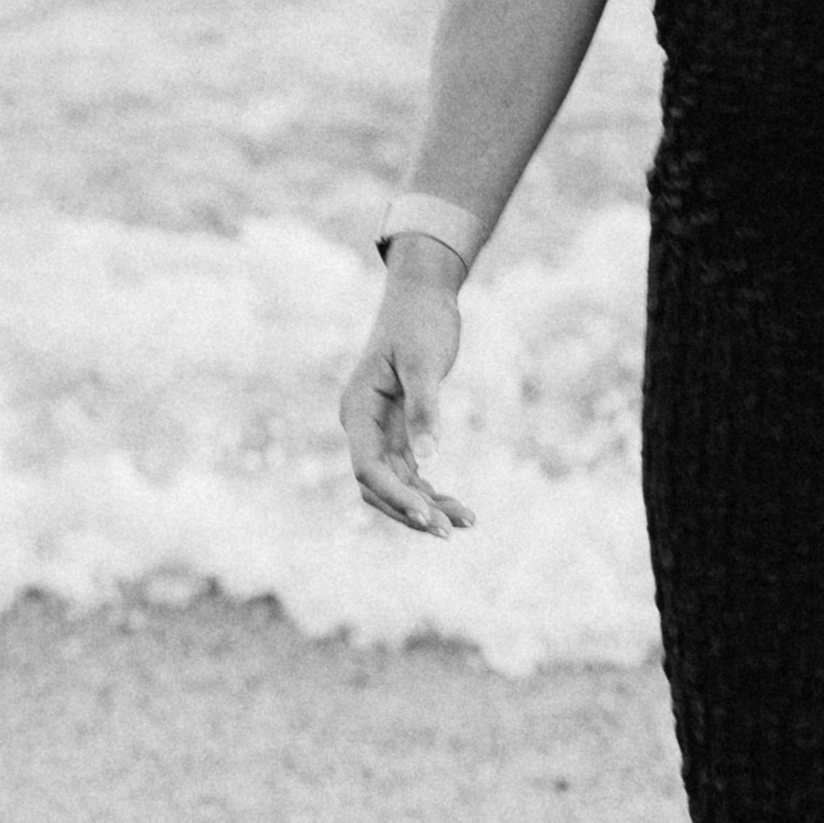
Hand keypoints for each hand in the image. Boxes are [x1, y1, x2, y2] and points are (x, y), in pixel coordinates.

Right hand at [338, 265, 476, 538]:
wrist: (423, 293)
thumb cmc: (420, 321)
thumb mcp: (424, 361)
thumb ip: (424, 409)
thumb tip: (428, 459)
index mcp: (357, 409)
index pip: (368, 467)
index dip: (396, 497)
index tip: (428, 518)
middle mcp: (361, 425)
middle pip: (378, 485)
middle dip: (412, 511)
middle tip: (452, 529)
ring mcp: (378, 430)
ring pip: (396, 484)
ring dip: (425, 505)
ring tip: (466, 523)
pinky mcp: (398, 430)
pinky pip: (410, 471)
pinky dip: (430, 490)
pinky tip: (456, 507)